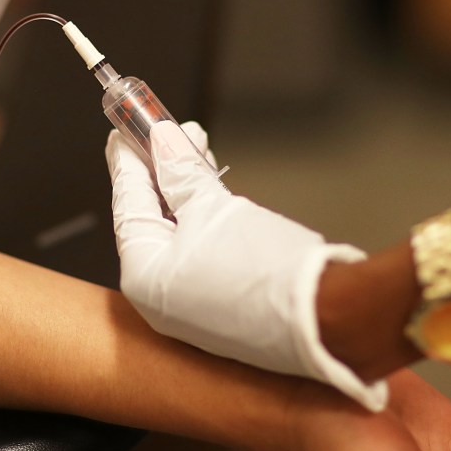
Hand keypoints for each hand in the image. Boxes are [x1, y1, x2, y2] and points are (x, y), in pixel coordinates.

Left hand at [105, 120, 386, 409]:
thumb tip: (163, 143)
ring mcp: (193, 307)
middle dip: (163, 170)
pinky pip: (203, 252)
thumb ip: (182, 174)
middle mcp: (161, 299)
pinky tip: (214, 189)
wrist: (328, 319)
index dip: (128, 162)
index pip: (128, 206)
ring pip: (180, 234)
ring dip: (188, 189)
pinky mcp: (225, 308)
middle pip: (153, 220)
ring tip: (195, 146)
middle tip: (164, 131)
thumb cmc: (266, 272)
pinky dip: (206, 218)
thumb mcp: (214, 209)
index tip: (123, 132)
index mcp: (144, 278)